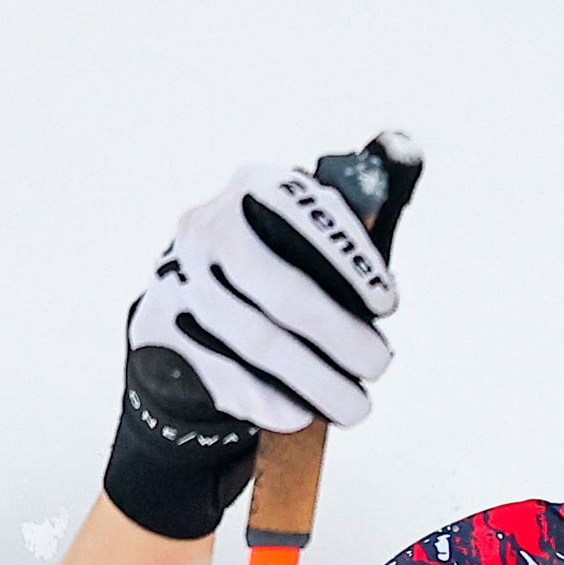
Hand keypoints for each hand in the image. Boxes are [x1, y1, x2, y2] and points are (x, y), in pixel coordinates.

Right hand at [103, 163, 400, 541]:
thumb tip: (406, 152)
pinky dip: (267, 399)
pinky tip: (300, 413)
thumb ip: (359, 208)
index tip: (388, 304)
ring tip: (355, 406)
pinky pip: (219, 373)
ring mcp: (176, 278)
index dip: (351, 262)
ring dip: (313, 381)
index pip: (305, 214)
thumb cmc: (278, 259)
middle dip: (340, 335)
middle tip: (379, 365)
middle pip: (281, 288)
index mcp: (254, 186)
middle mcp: (208, 227)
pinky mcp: (157, 328)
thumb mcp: (310, 226)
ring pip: (253, 339)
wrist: (189, 296)